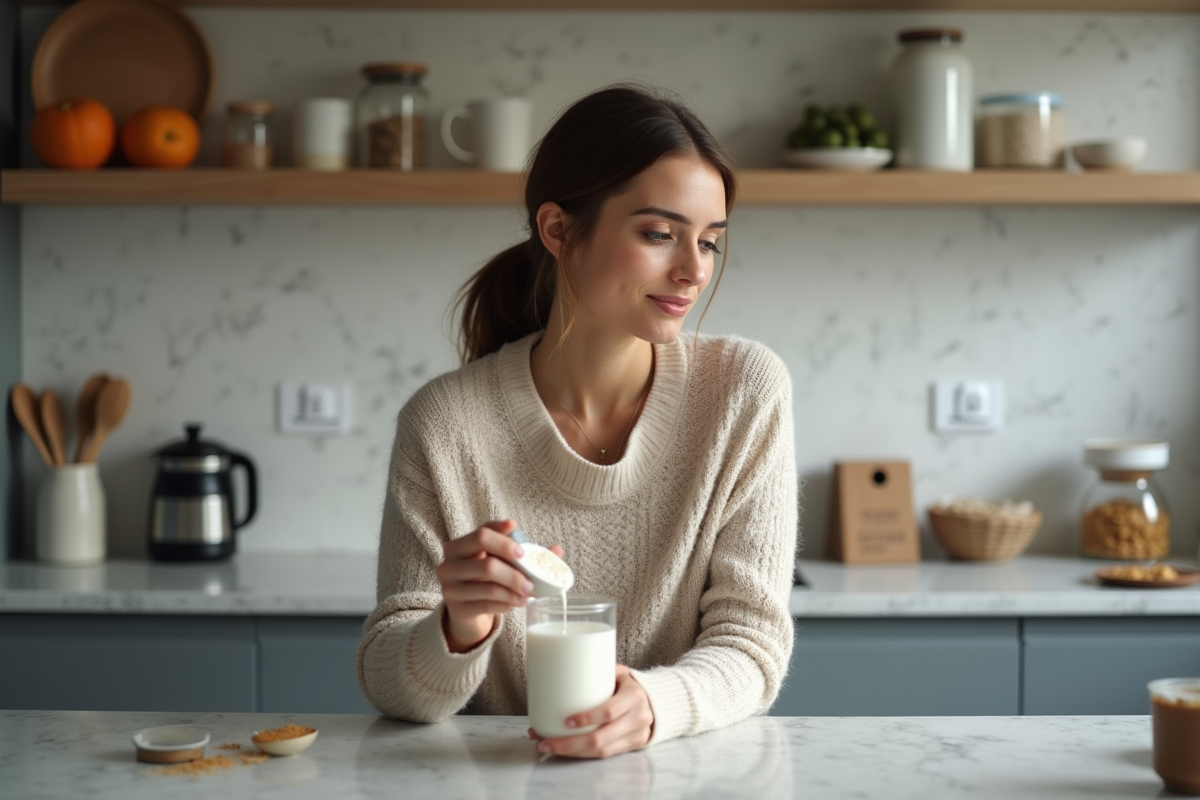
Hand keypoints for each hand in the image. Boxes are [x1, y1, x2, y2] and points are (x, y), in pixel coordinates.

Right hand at [437, 519, 562, 653]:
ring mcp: (450, 587)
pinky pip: (487, 604)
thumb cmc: (485, 578)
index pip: (482, 534)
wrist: (465, 609)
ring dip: (514, 591)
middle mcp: (449, 564)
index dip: (505, 541)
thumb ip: (523, 552)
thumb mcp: (499, 561)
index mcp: (459, 545)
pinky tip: (517, 603)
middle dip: (515, 573)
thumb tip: (557, 550)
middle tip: (532, 581)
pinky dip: (507, 603)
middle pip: (487, 563)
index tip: (524, 550)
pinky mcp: (457, 608)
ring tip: (528, 594)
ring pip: (489, 586)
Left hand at [529, 665, 653, 758]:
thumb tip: (565, 665)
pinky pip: (605, 755)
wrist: (659, 702)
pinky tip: (565, 751)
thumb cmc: (631, 685)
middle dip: (569, 744)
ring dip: (571, 753)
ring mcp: (637, 735)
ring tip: (547, 747)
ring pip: (601, 752)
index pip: (609, 711)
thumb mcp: (621, 673)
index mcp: (634, 696)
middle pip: (601, 738)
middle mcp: (638, 718)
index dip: (587, 718)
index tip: (566, 721)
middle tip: (544, 742)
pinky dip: (582, 755)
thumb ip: (600, 670)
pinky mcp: (633, 747)